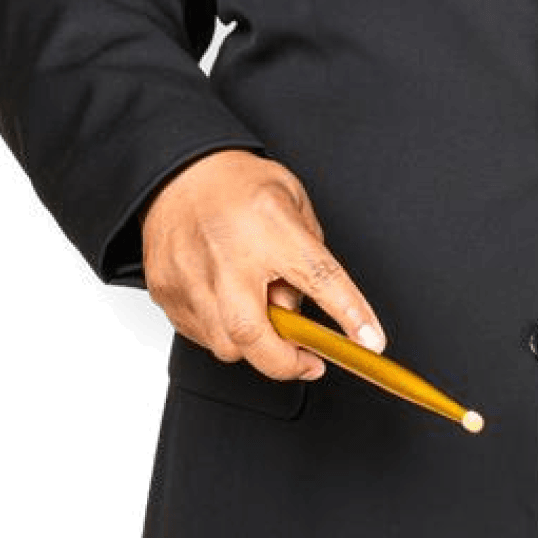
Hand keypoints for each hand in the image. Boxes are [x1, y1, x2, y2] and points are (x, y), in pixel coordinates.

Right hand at [140, 149, 385, 381]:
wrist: (178, 174)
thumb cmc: (241, 187)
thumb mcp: (294, 204)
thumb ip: (309, 259)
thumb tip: (305, 313)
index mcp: (270, 226)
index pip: (319, 278)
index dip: (350, 315)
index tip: (371, 342)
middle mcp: (226, 255)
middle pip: (252, 334)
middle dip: (285, 363)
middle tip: (308, 362)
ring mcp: (189, 277)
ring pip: (226, 345)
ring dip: (254, 345)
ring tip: (260, 312)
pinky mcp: (165, 293)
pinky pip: (201, 336)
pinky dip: (224, 333)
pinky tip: (230, 305)